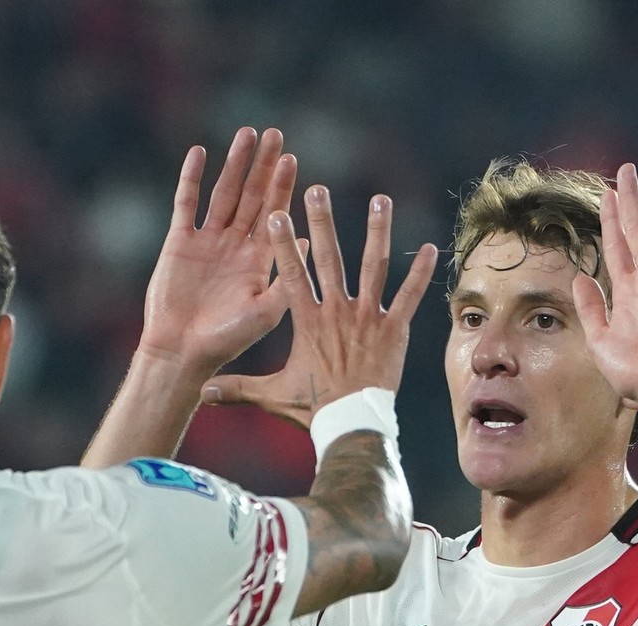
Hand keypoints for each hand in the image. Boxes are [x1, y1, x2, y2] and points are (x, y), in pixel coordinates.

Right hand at [135, 127, 297, 374]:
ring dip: (234, 165)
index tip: (292, 159)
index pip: (274, 214)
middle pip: (252, 196)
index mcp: (258, 260)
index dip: (282, 186)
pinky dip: (191, 178)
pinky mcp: (179, 242)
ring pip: (223, 193)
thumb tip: (306, 238)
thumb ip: (286, 277)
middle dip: (263, 166)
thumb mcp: (266, 312)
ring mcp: (207, 241)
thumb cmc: (226, 340)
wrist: (182, 352)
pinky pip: (186, 204)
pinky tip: (199, 153)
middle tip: (275, 135)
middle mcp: (235, 246)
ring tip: (246, 134)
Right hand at [203, 186, 437, 427]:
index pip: (291, 275)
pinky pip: (410, 297)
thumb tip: (205, 392)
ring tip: (380, 200)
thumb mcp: (272, 396)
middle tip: (318, 189)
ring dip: (377, 232)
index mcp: (308, 322)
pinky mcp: (394, 331)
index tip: (277, 212)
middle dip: (323, 222)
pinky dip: (421, 274)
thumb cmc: (314, 409)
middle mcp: (338, 313)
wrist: (353, 425)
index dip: (284, 243)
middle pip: (330, 259)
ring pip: (374, 267)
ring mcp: (368, 319)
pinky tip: (432, 249)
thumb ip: (239, 389)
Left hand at [573, 163, 637, 427]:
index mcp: (626, 291)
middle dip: (631, 199)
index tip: (606, 194)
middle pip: (637, 228)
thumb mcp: (599, 338)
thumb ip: (590, 307)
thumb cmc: (633, 373)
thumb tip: (580, 277)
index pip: (617, 245)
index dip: (611, 219)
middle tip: (626, 169)